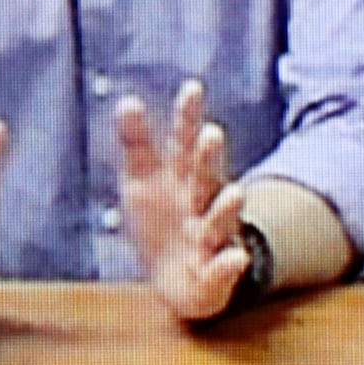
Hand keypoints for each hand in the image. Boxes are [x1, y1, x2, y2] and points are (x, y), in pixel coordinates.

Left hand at [110, 78, 253, 323]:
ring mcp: (210, 238)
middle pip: (204, 178)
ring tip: (236, 193)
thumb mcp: (142, 181)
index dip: (186, 118)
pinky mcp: (214, 275)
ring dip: (225, 208)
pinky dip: (229, 265)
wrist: (177, 277)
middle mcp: (201, 203)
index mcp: (182, 177)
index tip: (191, 87)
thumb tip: (126, 100)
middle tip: (211, 135)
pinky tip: (236, 259)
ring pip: (218, 222)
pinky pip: (222, 270)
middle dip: (208, 159)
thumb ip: (137, 143)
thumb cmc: (161, 220)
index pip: (184, 143)